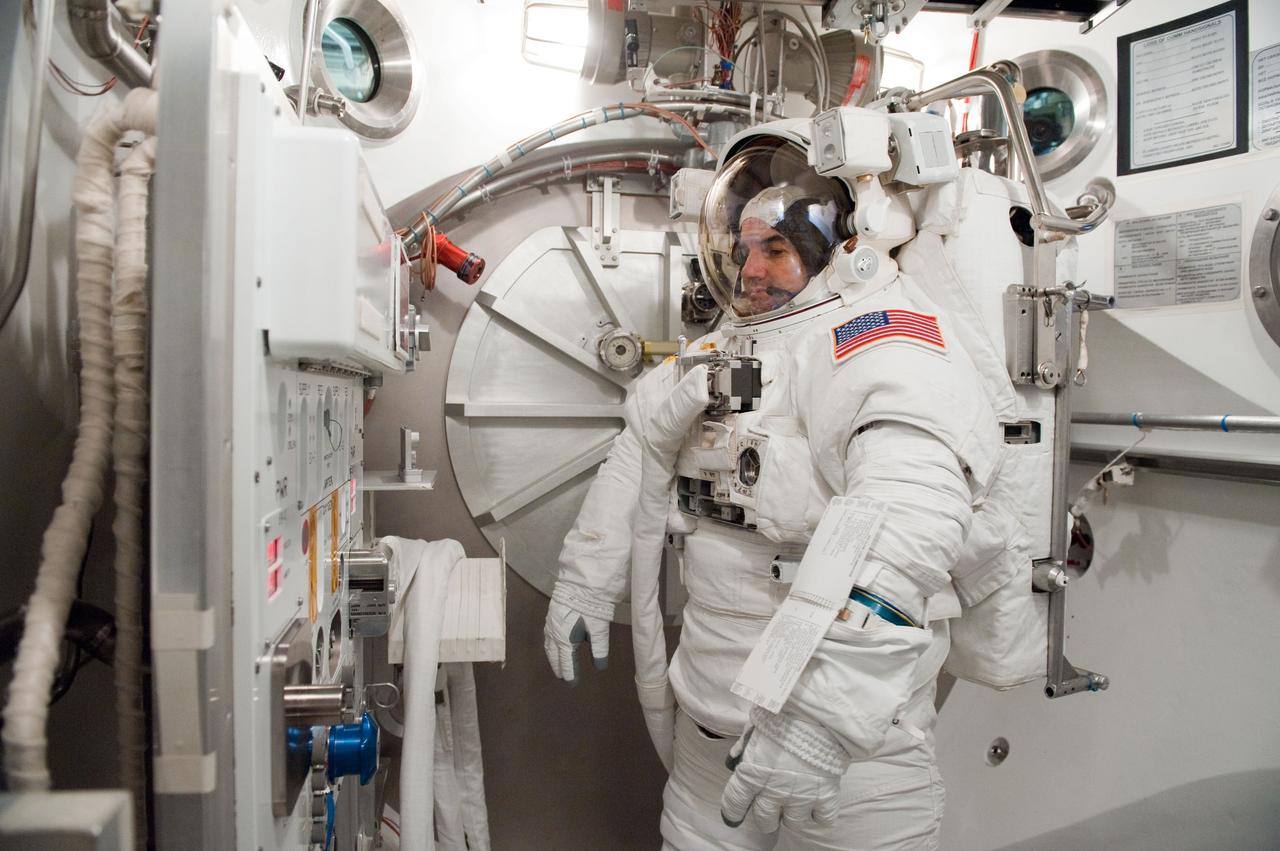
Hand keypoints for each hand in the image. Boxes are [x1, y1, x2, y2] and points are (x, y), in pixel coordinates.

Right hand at [543, 594, 609, 684]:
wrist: (581, 583)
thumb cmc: (591, 607)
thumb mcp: (599, 629)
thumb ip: (599, 649)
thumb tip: (599, 667)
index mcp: (565, 640)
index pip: (566, 662)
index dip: (569, 674)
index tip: (571, 684)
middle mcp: (554, 634)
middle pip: (554, 655)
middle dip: (558, 666)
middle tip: (562, 676)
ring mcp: (550, 623)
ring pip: (549, 645)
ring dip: (553, 656)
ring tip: (556, 663)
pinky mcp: (551, 614)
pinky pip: (548, 634)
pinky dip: (551, 643)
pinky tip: (555, 642)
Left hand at [720, 711, 848, 833]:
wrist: (817, 710)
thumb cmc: (782, 713)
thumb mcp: (755, 725)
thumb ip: (743, 746)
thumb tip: (732, 761)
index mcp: (751, 773)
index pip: (734, 804)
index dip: (733, 812)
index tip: (735, 814)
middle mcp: (773, 790)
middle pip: (764, 820)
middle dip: (766, 816)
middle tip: (772, 806)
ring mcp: (800, 796)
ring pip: (793, 823)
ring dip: (793, 814)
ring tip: (796, 800)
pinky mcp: (825, 796)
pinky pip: (822, 819)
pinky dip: (820, 812)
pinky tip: (818, 800)